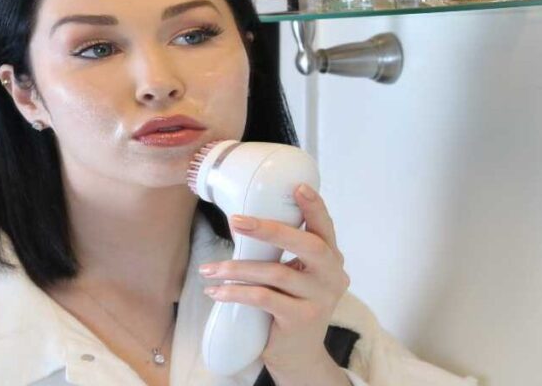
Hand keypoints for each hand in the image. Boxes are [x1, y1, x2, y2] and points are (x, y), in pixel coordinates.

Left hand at [198, 184, 350, 384]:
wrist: (299, 354)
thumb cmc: (291, 305)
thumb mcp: (294, 275)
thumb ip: (282, 252)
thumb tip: (242, 221)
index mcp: (331, 259)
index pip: (326, 228)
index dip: (314, 207)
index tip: (298, 188)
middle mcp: (332, 277)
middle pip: (306, 245)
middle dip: (269, 229)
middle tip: (236, 220)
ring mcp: (320, 299)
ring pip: (276, 273)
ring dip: (237, 268)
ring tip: (209, 269)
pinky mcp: (301, 319)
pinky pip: (264, 298)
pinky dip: (236, 292)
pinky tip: (216, 291)